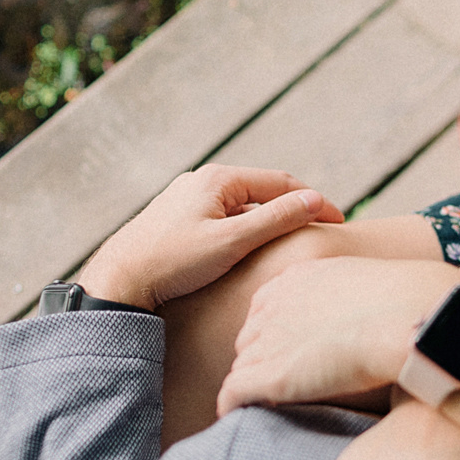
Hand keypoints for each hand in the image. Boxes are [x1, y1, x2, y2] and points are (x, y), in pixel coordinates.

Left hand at [78, 166, 343, 310]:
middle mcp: (202, 180)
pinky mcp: (177, 217)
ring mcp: (188, 198)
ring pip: (242, 205)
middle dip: (293, 207)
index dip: (314, 201)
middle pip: (262, 190)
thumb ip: (276, 219)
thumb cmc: (174, 262)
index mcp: (219, 179)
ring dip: (269, 219)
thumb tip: (316, 201)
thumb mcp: (233, 242)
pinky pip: (223, 217)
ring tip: (293, 240)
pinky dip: (246, 228)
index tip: (340, 223)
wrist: (119, 280)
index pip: (281, 183)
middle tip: (322, 229)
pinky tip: (252, 249)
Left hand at [219, 255, 458, 413]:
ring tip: (257, 404)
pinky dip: (231, 405)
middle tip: (278, 382)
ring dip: (249, 385)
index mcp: (296, 280)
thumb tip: (363, 319)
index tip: (287, 352)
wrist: (410, 315)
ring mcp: (269, 340)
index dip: (274, 334)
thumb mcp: (368, 285)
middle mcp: (274, 306)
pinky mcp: (271, 375)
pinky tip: (235, 416)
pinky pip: (232, 392)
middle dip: (259, 359)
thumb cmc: (408, 304)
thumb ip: (350, 298)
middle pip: (249, 338)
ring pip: (241, 365)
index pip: (265, 310)